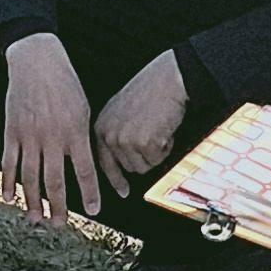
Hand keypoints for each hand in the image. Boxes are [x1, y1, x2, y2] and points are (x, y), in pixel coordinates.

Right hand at [0, 33, 103, 221]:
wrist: (36, 61)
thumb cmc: (65, 85)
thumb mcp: (83, 109)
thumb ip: (83, 139)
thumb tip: (87, 167)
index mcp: (75, 131)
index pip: (85, 171)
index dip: (90, 193)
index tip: (94, 212)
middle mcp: (52, 137)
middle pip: (55, 181)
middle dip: (58, 207)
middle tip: (59, 226)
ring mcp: (29, 136)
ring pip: (30, 177)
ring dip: (32, 202)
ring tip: (35, 220)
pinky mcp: (11, 132)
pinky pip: (9, 162)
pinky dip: (8, 182)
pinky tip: (9, 199)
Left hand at [92, 52, 192, 176]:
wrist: (168, 79)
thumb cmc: (151, 90)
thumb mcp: (123, 111)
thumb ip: (118, 133)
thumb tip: (124, 159)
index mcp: (101, 126)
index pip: (104, 162)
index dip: (116, 179)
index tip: (123, 191)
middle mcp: (108, 134)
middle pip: (129, 168)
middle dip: (145, 157)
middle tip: (154, 135)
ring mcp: (124, 140)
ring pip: (143, 167)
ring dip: (156, 152)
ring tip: (158, 128)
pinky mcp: (142, 143)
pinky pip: (157, 160)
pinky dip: (166, 147)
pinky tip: (165, 128)